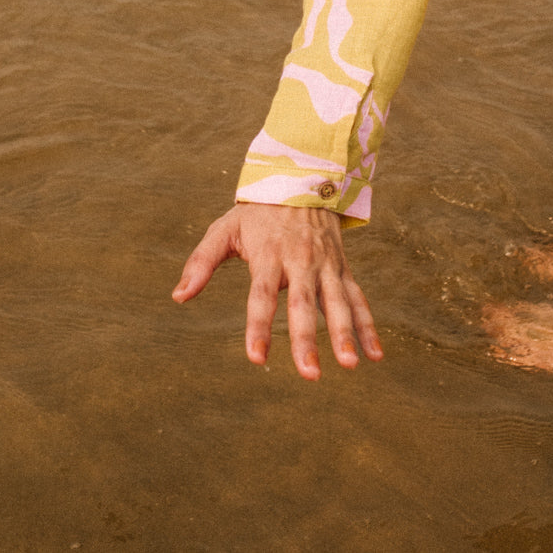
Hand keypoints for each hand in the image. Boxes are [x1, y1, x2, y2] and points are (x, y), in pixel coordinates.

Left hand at [172, 202, 383, 379]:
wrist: (301, 178)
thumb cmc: (257, 212)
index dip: (258, 326)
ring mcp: (325, 265)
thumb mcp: (225, 228)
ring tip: (349, 364)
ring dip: (344, 334)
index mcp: (269, 254)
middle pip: (303, 304)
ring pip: (337, 302)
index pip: (262, 294)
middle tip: (309, 375)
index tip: (257, 358)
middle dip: (307, 339)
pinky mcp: (341, 268)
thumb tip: (178, 297)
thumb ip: (202, 261)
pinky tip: (374, 355)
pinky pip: (357, 298)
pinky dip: (367, 325)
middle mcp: (300, 260)